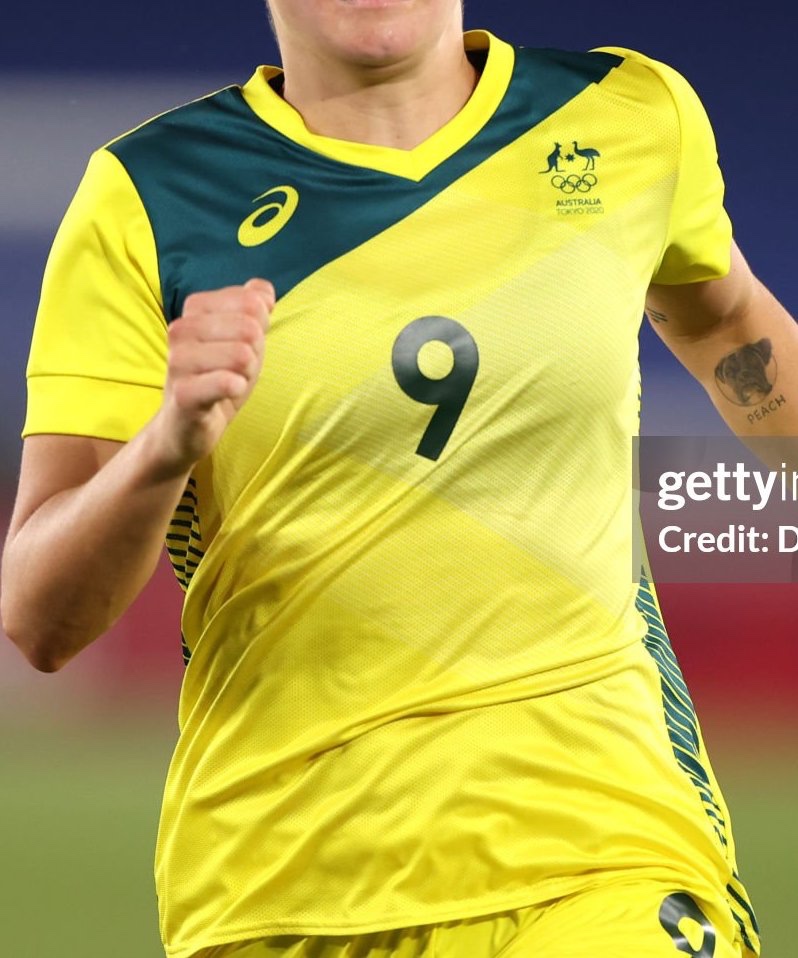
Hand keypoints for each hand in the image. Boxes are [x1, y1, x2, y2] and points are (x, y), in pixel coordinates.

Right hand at [152, 278, 274, 473]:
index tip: (240, 348)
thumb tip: (264, 291)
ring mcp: (178, 360)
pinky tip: (226, 395)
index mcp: (195, 308)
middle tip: (236, 371)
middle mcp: (181, 328)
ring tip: (228, 384)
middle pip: (250, 328)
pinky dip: (237, 389)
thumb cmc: (216, 377)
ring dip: (246, 375)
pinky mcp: (184, 393)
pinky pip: (228, 382)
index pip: (253, 303)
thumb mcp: (241, 337)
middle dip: (255, 355)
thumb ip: (253, 307)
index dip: (259, 331)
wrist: (187, 426)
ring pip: (243, 354)